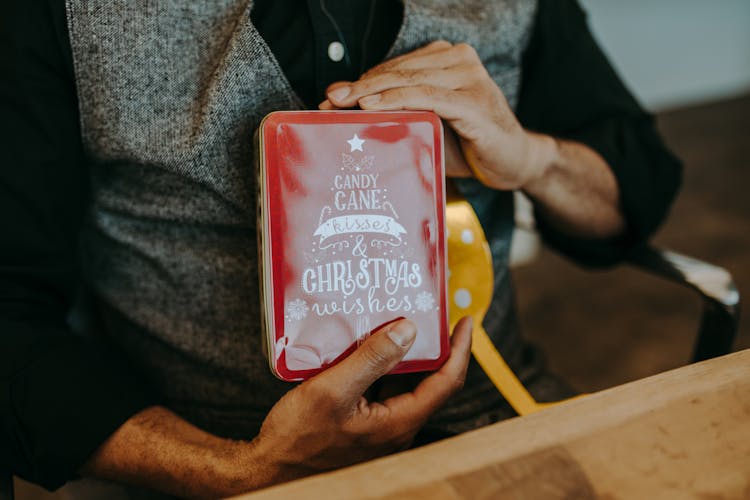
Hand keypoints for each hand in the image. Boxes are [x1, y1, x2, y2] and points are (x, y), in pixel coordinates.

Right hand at [254, 316, 472, 480]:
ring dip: (407, 354)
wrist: (270, 469)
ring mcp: (382, 427)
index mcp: (398, 422)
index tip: (465, 319)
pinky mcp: (365, 425)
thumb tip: (409, 330)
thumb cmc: (298, 436)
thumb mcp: (333, 390)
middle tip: (431, 313)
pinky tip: (369, 345)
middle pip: (431, 382)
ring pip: (406, 385)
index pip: (446, 382)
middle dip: (436, 347)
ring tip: (401, 320)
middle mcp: (397, 427)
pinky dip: (384, 366)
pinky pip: (385, 390)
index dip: (460, 349)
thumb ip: (372, 359)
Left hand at [320, 40, 553, 190]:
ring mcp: (470, 79)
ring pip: (409, 80)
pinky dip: (397, 101)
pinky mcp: (474, 102)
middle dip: (360, 86)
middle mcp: (460, 61)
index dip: (363, 81)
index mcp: (448, 59)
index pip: (396, 67)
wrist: (512, 164)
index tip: (331, 97)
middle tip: (329, 100)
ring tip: (343, 104)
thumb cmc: (466, 144)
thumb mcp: (427, 124)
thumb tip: (345, 108)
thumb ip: (395, 112)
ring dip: (372, 92)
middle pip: (399, 71)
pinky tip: (372, 107)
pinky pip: (428, 97)